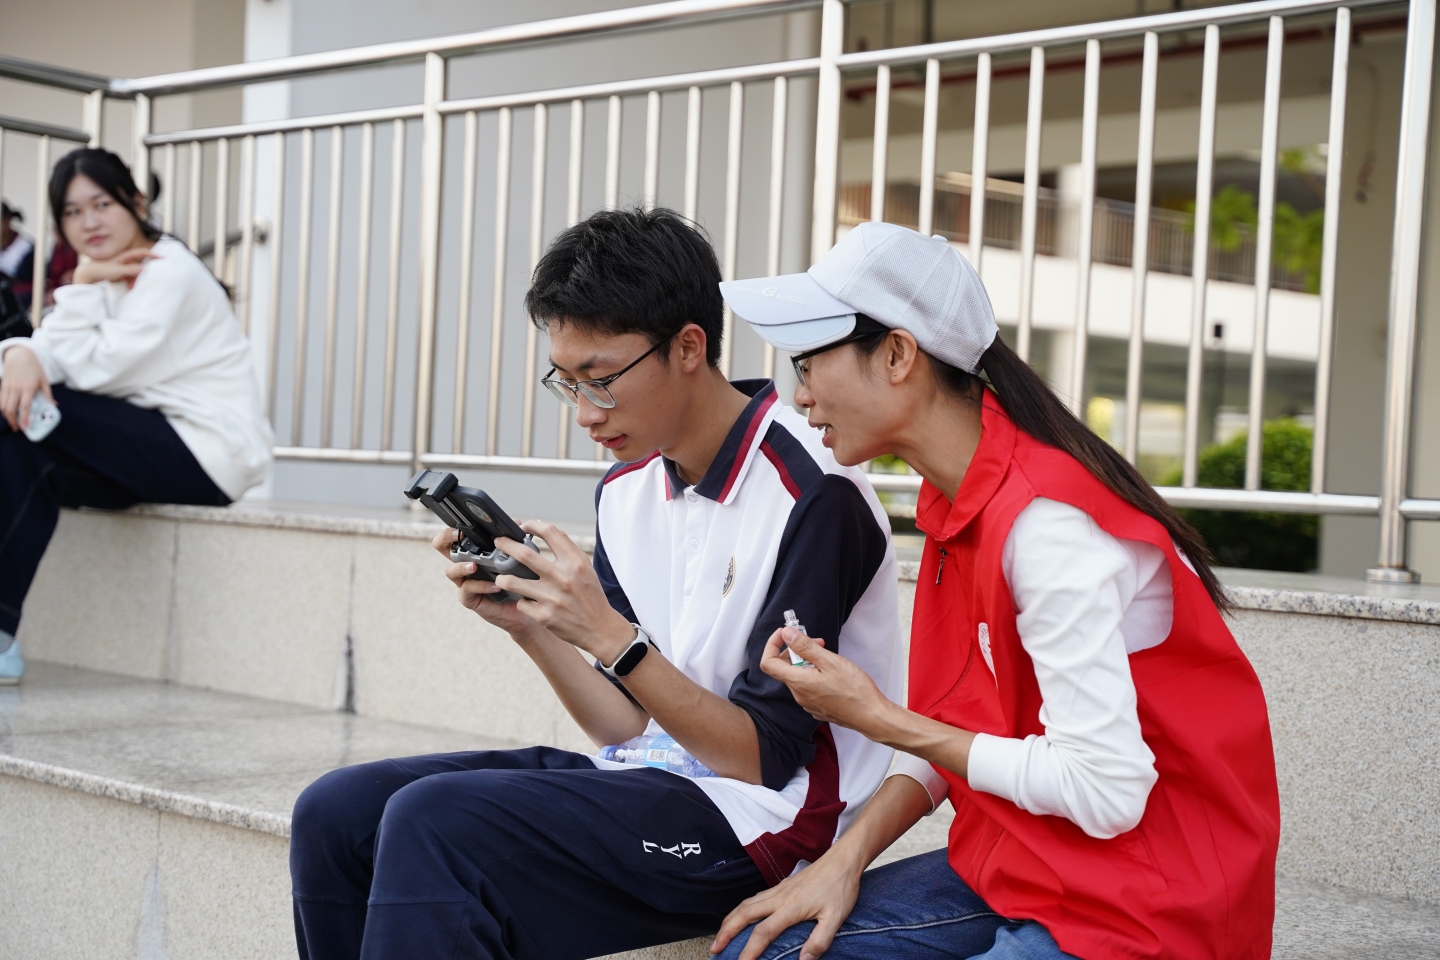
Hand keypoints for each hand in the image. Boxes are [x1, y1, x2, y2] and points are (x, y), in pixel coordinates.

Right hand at [0, 345, 53, 432]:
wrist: (19, 355)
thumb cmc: (34, 368)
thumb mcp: (44, 380)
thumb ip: (48, 394)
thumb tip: (54, 406)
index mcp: (29, 387)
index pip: (24, 406)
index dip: (24, 418)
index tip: (25, 427)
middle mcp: (16, 388)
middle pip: (10, 408)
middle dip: (13, 421)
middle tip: (19, 428)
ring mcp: (7, 386)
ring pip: (3, 406)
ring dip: (7, 416)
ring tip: (13, 422)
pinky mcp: (2, 385)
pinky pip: (0, 400)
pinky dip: (3, 408)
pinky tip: (8, 413)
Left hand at [73, 247, 157, 286]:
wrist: (87, 275)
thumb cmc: (101, 269)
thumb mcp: (119, 270)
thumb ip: (133, 269)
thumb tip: (146, 269)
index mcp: (125, 256)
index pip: (143, 252)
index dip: (153, 254)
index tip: (163, 259)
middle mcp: (124, 260)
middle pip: (140, 264)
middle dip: (145, 272)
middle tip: (151, 278)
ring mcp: (121, 267)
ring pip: (135, 273)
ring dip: (136, 280)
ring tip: (134, 287)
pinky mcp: (118, 274)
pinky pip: (129, 278)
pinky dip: (131, 283)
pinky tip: (129, 288)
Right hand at [433, 527, 538, 636]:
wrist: (523, 607)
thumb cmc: (515, 580)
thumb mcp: (514, 557)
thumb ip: (512, 540)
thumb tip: (516, 523)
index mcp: (472, 551)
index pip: (453, 535)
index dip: (451, 530)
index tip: (461, 528)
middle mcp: (463, 564)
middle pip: (441, 547)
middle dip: (446, 539)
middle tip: (459, 537)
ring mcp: (463, 581)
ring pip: (451, 571)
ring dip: (462, 566)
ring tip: (475, 566)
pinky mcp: (469, 598)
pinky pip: (468, 589)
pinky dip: (482, 586)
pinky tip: (496, 585)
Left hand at [492, 520, 634, 661]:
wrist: (599, 627)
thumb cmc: (590, 594)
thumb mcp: (585, 567)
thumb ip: (566, 549)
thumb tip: (545, 530)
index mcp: (575, 562)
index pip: (550, 532)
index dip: (533, 525)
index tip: (524, 527)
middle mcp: (563, 577)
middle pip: (524, 554)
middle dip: (506, 545)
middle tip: (498, 543)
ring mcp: (551, 597)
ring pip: (513, 581)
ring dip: (503, 577)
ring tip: (501, 577)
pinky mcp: (544, 616)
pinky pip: (521, 603)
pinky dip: (521, 601)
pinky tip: (526, 601)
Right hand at [710, 844, 863, 959]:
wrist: (843, 860)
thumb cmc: (840, 887)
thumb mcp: (836, 917)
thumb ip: (819, 940)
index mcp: (791, 907)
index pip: (763, 932)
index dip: (749, 951)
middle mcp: (779, 897)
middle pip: (744, 914)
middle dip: (726, 932)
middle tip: (714, 948)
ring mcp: (779, 889)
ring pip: (746, 904)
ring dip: (730, 920)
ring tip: (720, 934)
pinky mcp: (782, 885)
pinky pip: (754, 897)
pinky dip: (741, 909)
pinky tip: (741, 915)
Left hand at [759, 628, 897, 736]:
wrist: (872, 716)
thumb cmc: (855, 690)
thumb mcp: (830, 661)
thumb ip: (805, 647)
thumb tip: (786, 633)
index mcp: (798, 682)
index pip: (768, 663)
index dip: (772, 644)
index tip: (786, 633)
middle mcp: (799, 695)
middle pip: (784, 668)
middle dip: (796, 650)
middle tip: (817, 642)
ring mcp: (808, 703)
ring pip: (798, 676)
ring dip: (807, 662)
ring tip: (828, 656)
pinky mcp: (818, 707)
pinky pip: (808, 687)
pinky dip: (813, 674)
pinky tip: (832, 672)